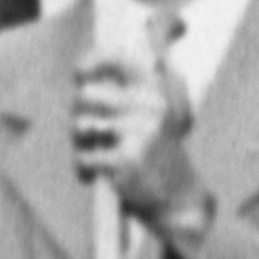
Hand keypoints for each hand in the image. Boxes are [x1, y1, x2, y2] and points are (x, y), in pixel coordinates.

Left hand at [69, 15, 208, 245]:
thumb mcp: (155, 116)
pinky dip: (84, 169)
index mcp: (158, 92)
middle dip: (79, 114)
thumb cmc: (159, 156)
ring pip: (80, 126)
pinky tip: (100, 175)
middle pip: (85, 94)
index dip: (91, 62)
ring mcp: (139, 132)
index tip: (80, 72)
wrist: (179, 198)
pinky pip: (83, 156)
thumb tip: (85, 72)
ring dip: (81, 144)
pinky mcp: (125, 158)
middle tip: (88, 133)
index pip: (118, 60)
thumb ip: (128, 92)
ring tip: (98, 155)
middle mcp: (150, 106)